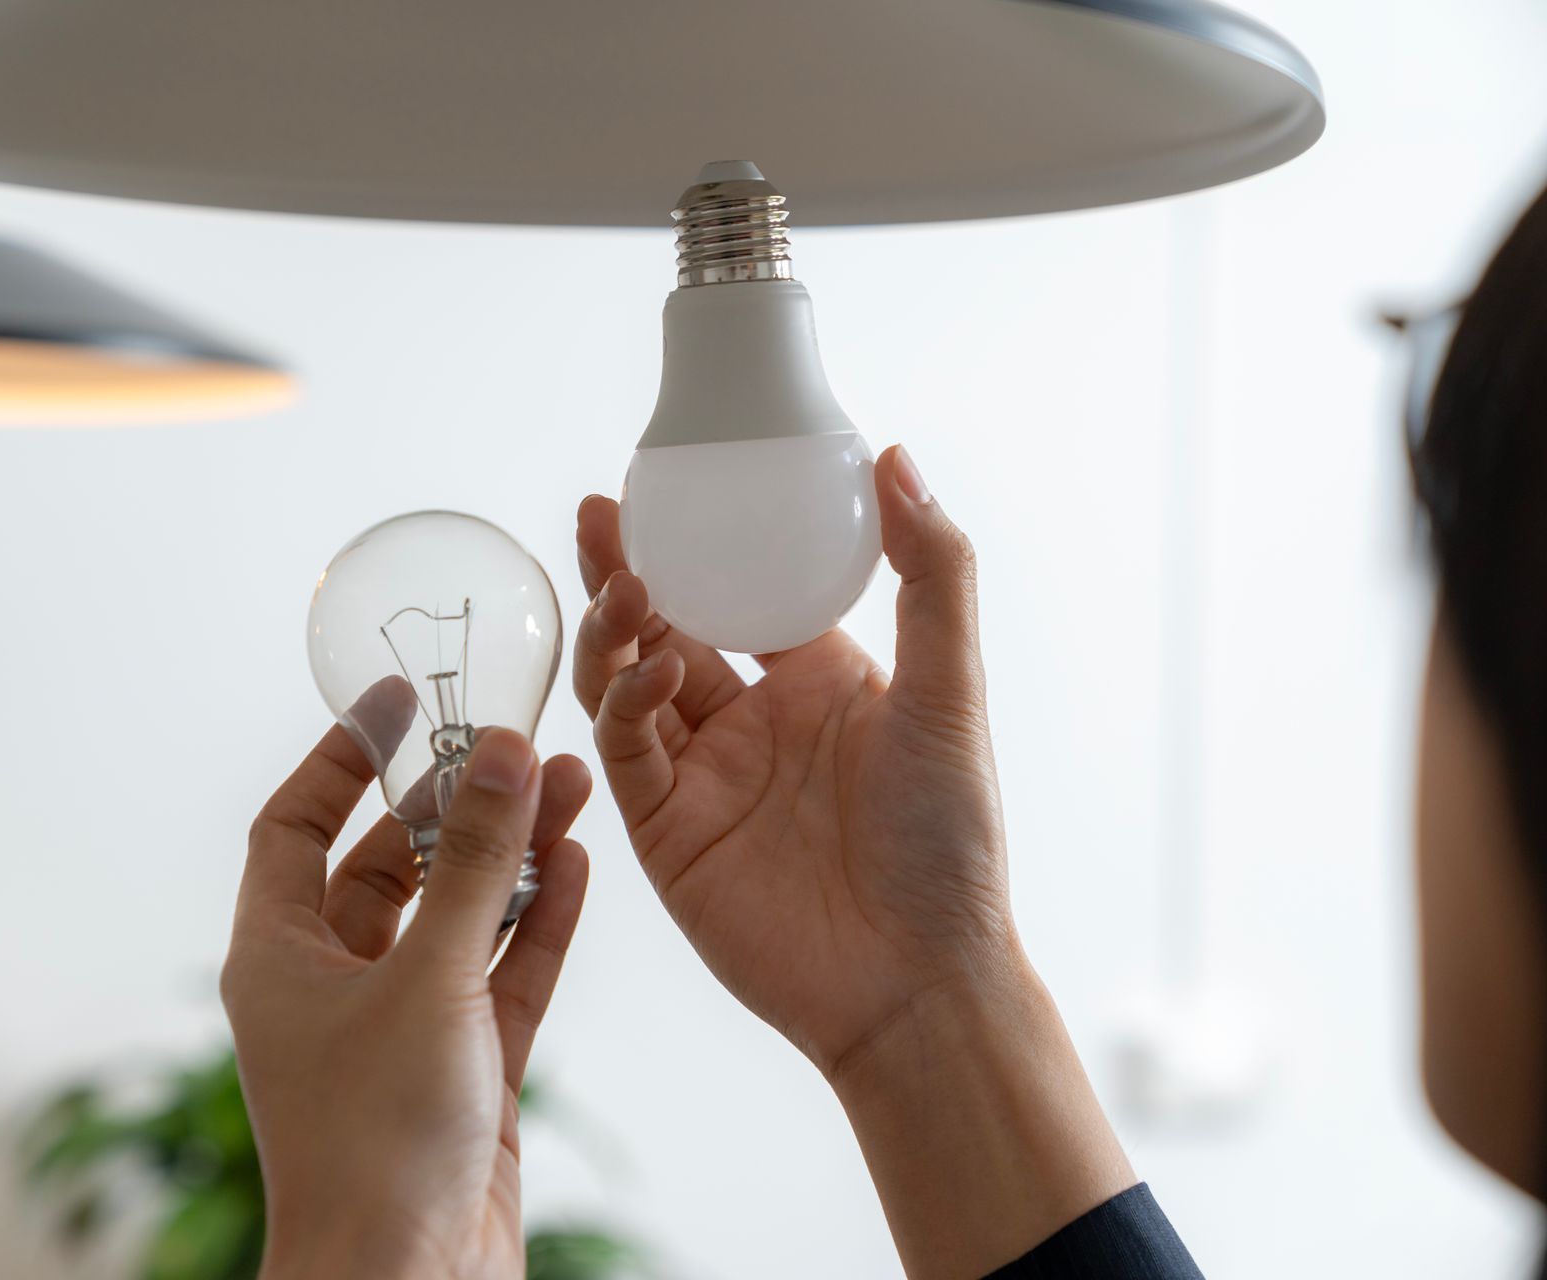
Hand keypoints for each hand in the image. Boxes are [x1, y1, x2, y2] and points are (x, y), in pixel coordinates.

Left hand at [222, 721, 591, 1279]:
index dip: (339, 757)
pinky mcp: (466, 1071)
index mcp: (280, 957)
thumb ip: (470, 867)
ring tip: (566, 785)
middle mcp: (335, 984)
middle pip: (390, 864)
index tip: (394, 697)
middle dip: (452, 804)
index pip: (293, 826)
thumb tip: (497, 752)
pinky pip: (504, 974)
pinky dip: (538, 923)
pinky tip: (576, 865)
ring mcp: (404, 1028)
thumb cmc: (378, 1144)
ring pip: (459, 916)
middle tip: (512, 742)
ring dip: (508, 856)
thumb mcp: (426, 981)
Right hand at [575, 446, 1133, 1277]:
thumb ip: (931, 574)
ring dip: (618, 629)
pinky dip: (624, 704)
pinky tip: (645, 668)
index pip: (741, 589)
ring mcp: (702, 775)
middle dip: (628, 571)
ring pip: (628, 681)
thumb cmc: (948, 842)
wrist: (914, 981)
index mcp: (816, 679)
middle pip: (667, 625)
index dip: (700, 538)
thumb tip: (899, 458)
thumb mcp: (951, 691)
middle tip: (601, 515)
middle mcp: (750, 720)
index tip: (667, 484)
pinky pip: (626, 751)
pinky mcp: (665, 831)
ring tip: (622, 583)